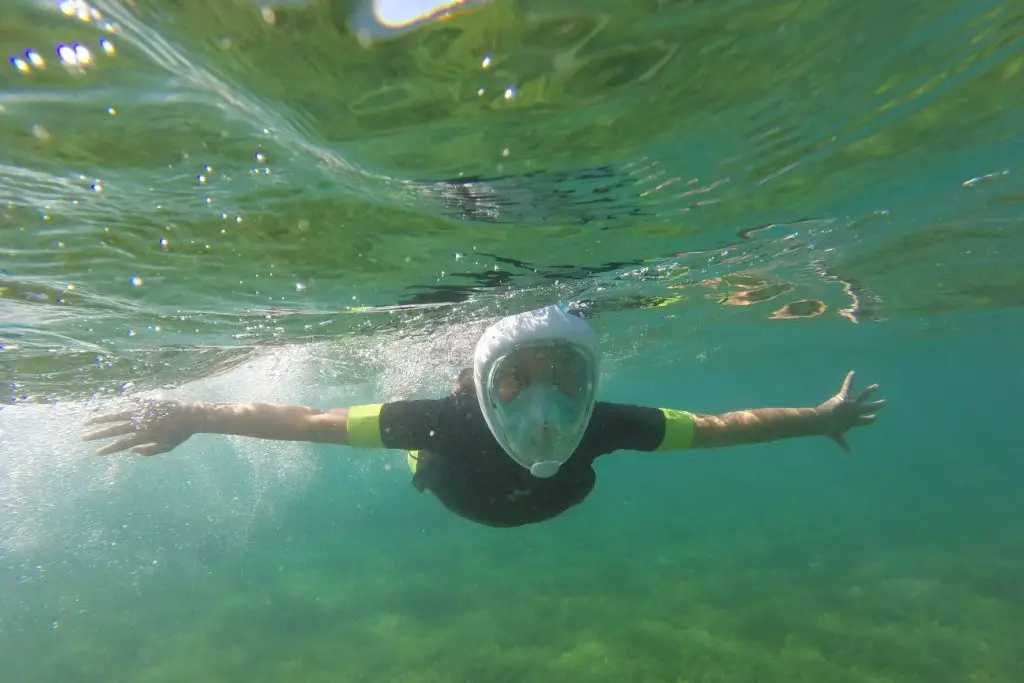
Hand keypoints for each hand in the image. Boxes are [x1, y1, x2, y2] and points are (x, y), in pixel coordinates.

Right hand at [82, 399, 196, 455]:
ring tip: (88, 421)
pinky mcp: (146, 402)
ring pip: (117, 414)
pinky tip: (108, 407)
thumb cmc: (180, 434)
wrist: (192, 415)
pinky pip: (130, 403)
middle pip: (115, 429)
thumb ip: (149, 451)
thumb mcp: (166, 447)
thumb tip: (131, 450)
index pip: (121, 444)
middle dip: (98, 434)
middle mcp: (141, 423)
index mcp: (144, 436)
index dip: (108, 449)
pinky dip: (120, 404)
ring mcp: (142, 412)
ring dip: (101, 418)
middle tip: (84, 437)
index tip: (96, 453)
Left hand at [815, 371, 885, 451]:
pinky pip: (847, 386)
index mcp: (854, 421)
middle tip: (884, 403)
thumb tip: (848, 453)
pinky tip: (852, 372)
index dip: (870, 419)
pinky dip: (850, 379)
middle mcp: (855, 412)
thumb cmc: (828, 429)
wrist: (822, 421)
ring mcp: (850, 404)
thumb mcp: (837, 436)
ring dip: (870, 391)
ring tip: (876, 386)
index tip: (874, 417)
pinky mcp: (844, 397)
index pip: (866, 421)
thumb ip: (843, 443)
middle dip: (876, 406)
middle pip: (869, 408)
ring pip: (863, 396)